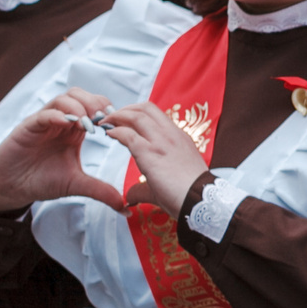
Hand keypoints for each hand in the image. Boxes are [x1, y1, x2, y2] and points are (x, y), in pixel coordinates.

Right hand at [0, 90, 127, 215]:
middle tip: (104, 120)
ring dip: (78, 107)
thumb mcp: (75, 185)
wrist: (12, 189)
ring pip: (63, 99)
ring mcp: (44, 122)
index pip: (94, 107)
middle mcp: (61, 122)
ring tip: (88, 124)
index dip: (107, 111)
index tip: (117, 124)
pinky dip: (56, 115)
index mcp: (75, 131)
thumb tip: (124, 206)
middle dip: (94, 103)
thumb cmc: (42, 181)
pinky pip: (43, 114)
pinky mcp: (27, 127)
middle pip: (80, 95)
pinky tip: (66, 123)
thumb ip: (99, 190)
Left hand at [97, 100, 211, 216]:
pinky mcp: (150, 152)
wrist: (200, 199)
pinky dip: (115, 131)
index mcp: (179, 138)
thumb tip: (130, 197)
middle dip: (125, 109)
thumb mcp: (169, 181)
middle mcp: (171, 135)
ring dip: (117, 116)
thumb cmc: (189, 194)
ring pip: (136, 116)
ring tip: (105, 122)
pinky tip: (109, 134)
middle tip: (112, 118)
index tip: (124, 121)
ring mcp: (161, 141)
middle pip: (146, 108)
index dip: (137, 114)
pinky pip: (128, 135)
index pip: (156, 116)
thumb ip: (145, 187)